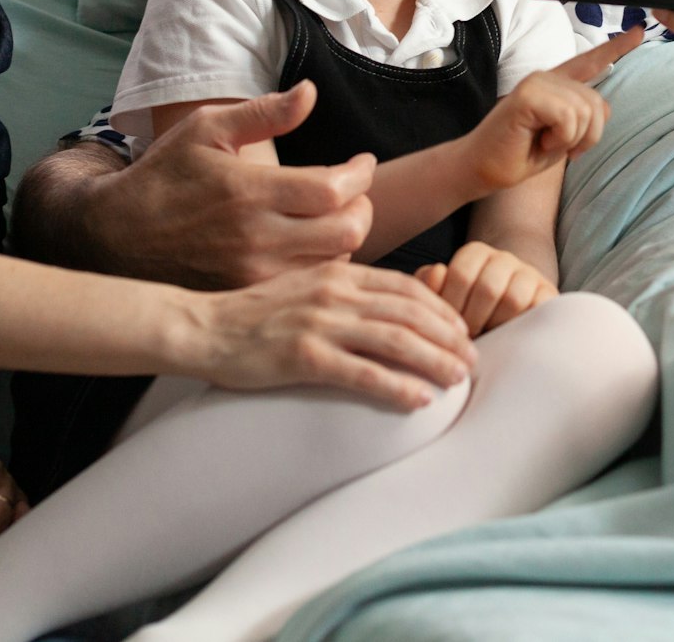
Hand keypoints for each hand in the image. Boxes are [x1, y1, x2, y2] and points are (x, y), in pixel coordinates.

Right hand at [106, 81, 376, 288]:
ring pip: (334, 263)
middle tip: (355, 191)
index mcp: (250, 192)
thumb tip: (310, 93)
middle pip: (347, 232)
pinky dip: (322, 262)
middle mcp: (257, 238)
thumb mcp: (205, 129)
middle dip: (363, 207)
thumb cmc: (164, 175)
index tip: (362, 163)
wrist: (116, 237)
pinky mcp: (248, 295)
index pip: (333, 189)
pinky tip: (311, 242)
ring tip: (334, 214)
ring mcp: (254, 273)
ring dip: (345, 237)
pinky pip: (306, 283)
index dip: (360, 175)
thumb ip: (263, 112)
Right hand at [192, 261, 476, 410]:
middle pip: (409, 313)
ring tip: (458, 380)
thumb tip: (381, 312)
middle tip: (472, 361)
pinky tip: (420, 399)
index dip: (440, 309)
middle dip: (448, 337)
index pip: (404, 287)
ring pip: (395, 340)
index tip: (461, 330)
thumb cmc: (253, 314)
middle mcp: (334, 293)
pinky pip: (363, 373)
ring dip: (434, 361)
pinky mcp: (304, 356)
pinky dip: (397, 386)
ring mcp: (320, 324)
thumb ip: (341, 292)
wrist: (202, 327)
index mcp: (337, 273)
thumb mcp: (303, 287)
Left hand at [415, 242, 557, 335]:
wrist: (504, 315)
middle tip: (466, 341)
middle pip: (487, 287)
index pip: (460, 275)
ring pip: (513, 298)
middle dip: (474, 320)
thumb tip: (436, 272)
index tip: (448, 329)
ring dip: (497, 325)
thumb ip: (428, 286)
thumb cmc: (465, 310)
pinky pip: (539, 308)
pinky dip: (523, 325)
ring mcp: (529, 274)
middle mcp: (503, 258)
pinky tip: (510, 337)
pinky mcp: (549, 294)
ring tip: (487, 339)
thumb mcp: (442, 298)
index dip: (452, 308)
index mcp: (475, 253)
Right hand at [463, 29, 640, 193]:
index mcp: (556, 86)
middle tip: (557, 146)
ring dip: (571, 140)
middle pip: (597, 103)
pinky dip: (560, 138)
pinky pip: (567, 117)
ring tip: (545, 142)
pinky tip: (539, 141)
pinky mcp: (527, 95)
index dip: (616, 48)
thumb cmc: (520, 155)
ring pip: (584, 112)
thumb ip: (583, 118)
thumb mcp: (563, 139)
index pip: (589, 62)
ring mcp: (536, 82)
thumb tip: (604, 106)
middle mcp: (547, 77)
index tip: (639, 31)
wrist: (483, 169)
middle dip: (587, 136)